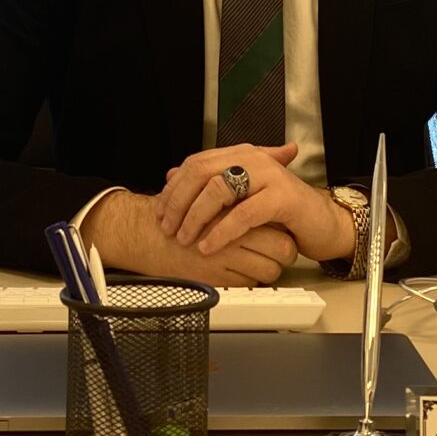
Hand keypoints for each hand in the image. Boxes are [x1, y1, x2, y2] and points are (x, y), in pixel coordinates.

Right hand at [85, 186, 298, 288]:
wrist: (149, 234)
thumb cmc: (180, 211)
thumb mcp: (212, 187)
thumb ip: (249, 177)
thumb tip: (285, 151)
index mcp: (236, 207)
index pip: (280, 226)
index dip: (287, 232)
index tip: (285, 232)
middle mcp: (235, 232)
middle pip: (281, 249)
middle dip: (286, 254)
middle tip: (283, 252)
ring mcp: (227, 256)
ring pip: (268, 271)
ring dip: (269, 269)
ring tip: (263, 263)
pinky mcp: (217, 277)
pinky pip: (247, 283)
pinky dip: (249, 279)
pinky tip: (242, 270)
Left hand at [154, 144, 356, 269]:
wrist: (321, 222)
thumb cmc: (279, 210)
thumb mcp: (240, 195)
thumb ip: (210, 183)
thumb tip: (171, 176)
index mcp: (240, 154)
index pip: (195, 163)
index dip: (173, 188)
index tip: (160, 212)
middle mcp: (253, 159)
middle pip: (201, 172)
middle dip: (178, 202)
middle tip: (168, 228)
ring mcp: (269, 176)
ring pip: (219, 189)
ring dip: (195, 217)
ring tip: (185, 239)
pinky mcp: (283, 198)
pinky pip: (244, 214)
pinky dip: (222, 232)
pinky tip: (209, 246)